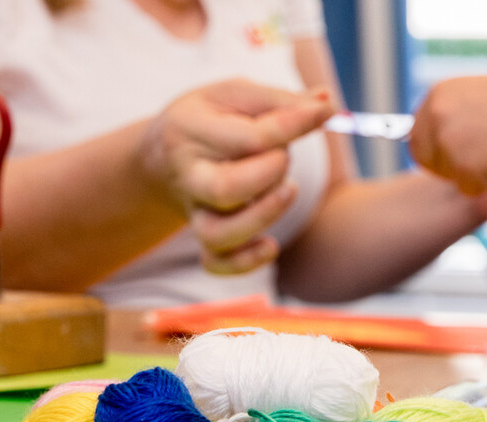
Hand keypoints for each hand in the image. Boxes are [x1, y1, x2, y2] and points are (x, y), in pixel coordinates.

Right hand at [138, 78, 334, 273]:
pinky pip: (215, 262)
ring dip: (261, 218)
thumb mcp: (234, 95)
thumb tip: (327, 103)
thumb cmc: (209, 119)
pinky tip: (270, 246)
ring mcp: (193, 209)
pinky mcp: (201, 235)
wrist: (159, 155)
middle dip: (268, 176)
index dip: (293, 125)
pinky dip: (244, 262)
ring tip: (288, 190)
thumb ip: (279, 101)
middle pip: (225, 190)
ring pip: (217, 234)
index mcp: (191, 129)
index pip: (248, 137)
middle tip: (284, 157)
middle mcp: (188, 173)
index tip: (323, 113)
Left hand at [409, 73, 486, 195]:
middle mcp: (436, 114)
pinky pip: (470, 189)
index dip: (436, 152)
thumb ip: (460, 109)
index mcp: (439, 94)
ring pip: (450, 176)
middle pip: (425, 159)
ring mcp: (447, 140)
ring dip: (474, 174)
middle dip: (449, 167)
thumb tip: (439, 119)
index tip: (455, 156)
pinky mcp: (462, 166)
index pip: (416, 136)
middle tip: (481, 162)